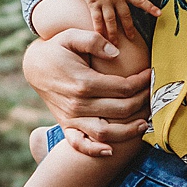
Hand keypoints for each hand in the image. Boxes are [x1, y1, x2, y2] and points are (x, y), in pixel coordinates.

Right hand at [22, 28, 150, 157]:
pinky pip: (80, 143)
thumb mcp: (71, 36)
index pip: (123, 88)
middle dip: (142, 103)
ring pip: (105, 132)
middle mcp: (78, 104)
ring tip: (145, 124)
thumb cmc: (57, 49)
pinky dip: (94, 150)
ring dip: (128, 132)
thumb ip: (93, 41)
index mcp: (83, 82)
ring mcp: (71, 117)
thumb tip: (115, 52)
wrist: (34, 66)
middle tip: (153, 95)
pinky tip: (110, 151)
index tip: (150, 75)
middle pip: (120, 110)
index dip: (141, 83)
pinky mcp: (66, 125)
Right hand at [76, 0, 159, 44]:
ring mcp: (104, 1)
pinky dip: (98, 29)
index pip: (141, 0)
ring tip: (114, 44)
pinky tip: (99, 37)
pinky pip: (96, 19)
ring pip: (111, 20)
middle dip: (129, 28)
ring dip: (113, 33)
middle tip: (132, 39)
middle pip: (125, 16)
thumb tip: (135, 2)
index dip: (150, 7)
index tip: (159, 14)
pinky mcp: (93, 4)